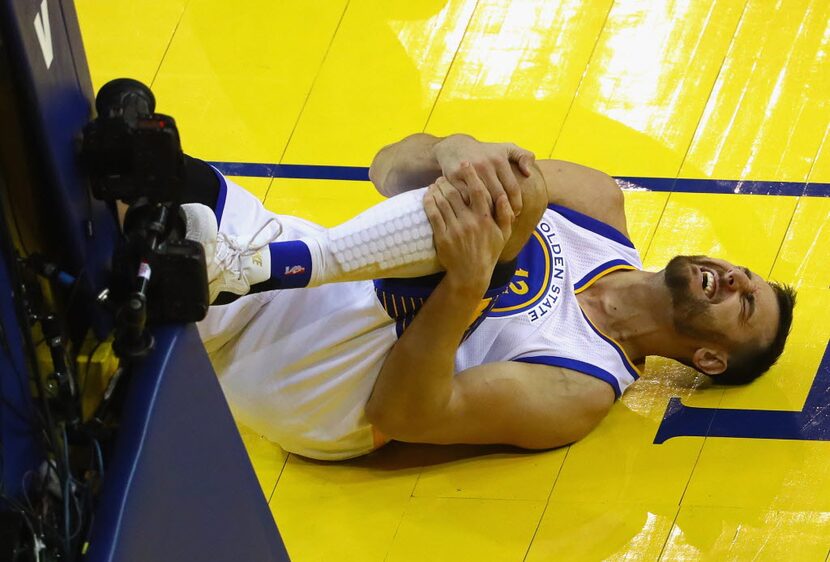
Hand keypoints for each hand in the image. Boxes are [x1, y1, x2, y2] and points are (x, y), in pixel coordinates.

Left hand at [424, 172, 513, 292]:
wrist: (470, 274)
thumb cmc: (488, 252)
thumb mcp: (503, 235)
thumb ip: (505, 214)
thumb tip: (504, 196)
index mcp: (486, 219)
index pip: (477, 190)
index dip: (471, 174)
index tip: (466, 163)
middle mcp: (470, 223)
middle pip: (456, 192)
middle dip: (449, 180)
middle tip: (446, 174)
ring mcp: (455, 230)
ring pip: (442, 201)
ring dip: (437, 188)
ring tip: (436, 183)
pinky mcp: (442, 237)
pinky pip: (433, 214)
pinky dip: (429, 201)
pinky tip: (428, 195)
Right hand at [432, 134, 534, 215]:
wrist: (454, 147)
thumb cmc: (485, 152)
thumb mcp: (506, 148)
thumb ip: (523, 156)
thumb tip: (528, 173)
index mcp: (499, 160)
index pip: (512, 188)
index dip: (516, 203)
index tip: (516, 213)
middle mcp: (485, 164)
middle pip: (498, 196)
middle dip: (504, 211)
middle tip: (506, 220)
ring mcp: (469, 171)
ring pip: (483, 199)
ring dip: (489, 212)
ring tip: (494, 220)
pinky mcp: (454, 177)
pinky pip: (466, 199)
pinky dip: (472, 208)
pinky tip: (476, 214)